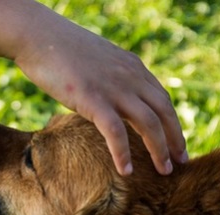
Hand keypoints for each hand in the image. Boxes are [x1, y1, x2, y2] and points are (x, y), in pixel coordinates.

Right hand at [13, 8, 187, 175]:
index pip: (162, 98)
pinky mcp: (93, 99)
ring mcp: (113, 88)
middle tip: (181, 161)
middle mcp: (130, 76)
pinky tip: (126, 172)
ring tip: (165, 172)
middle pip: (164, 112)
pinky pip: (116, 132)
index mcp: (132, 67)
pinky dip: (123, 154)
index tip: (176, 142)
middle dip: (175, 138)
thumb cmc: (60, 50)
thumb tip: (111, 98)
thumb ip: (111, 78)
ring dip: (159, 150)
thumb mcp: (97, 62)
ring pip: (149, 123)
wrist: (38, 36)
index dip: (172, 122)